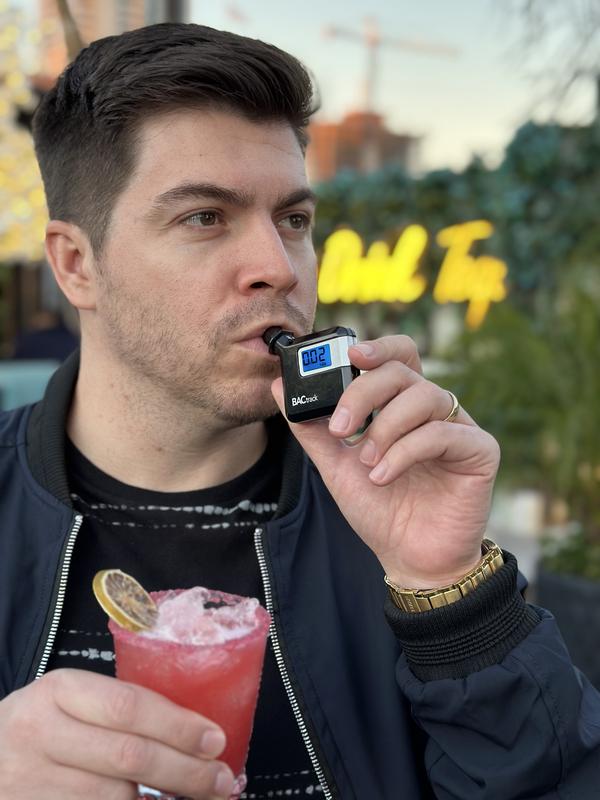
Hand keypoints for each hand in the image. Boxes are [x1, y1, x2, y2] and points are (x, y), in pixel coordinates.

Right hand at [0, 669, 234, 798]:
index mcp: (58, 690)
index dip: (178, 726)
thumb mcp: (69, 699)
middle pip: (128, 758)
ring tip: (200, 798)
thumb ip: (117, 708)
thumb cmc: (41, 723)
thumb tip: (193, 729)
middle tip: (223, 780)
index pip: (128, 706)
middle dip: (185, 772)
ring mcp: (31, 783)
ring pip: (115, 799)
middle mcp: (40, 734)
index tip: (216, 739)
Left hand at [271, 335, 500, 588]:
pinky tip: (383, 476)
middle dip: (365, 393)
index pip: (396, 357)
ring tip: (366, 462)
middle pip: (403, 370)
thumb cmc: (379, 509)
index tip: (349, 354)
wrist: (410, 559)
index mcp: (401, 405)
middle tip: (341, 428)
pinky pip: (442, 433)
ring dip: (385, 428)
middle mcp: (432, 409)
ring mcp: (458, 427)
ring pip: (424, 396)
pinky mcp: (480, 451)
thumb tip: (278, 386)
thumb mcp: (336, 466)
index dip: (377, 347)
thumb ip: (312, 428)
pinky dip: (405, 452)